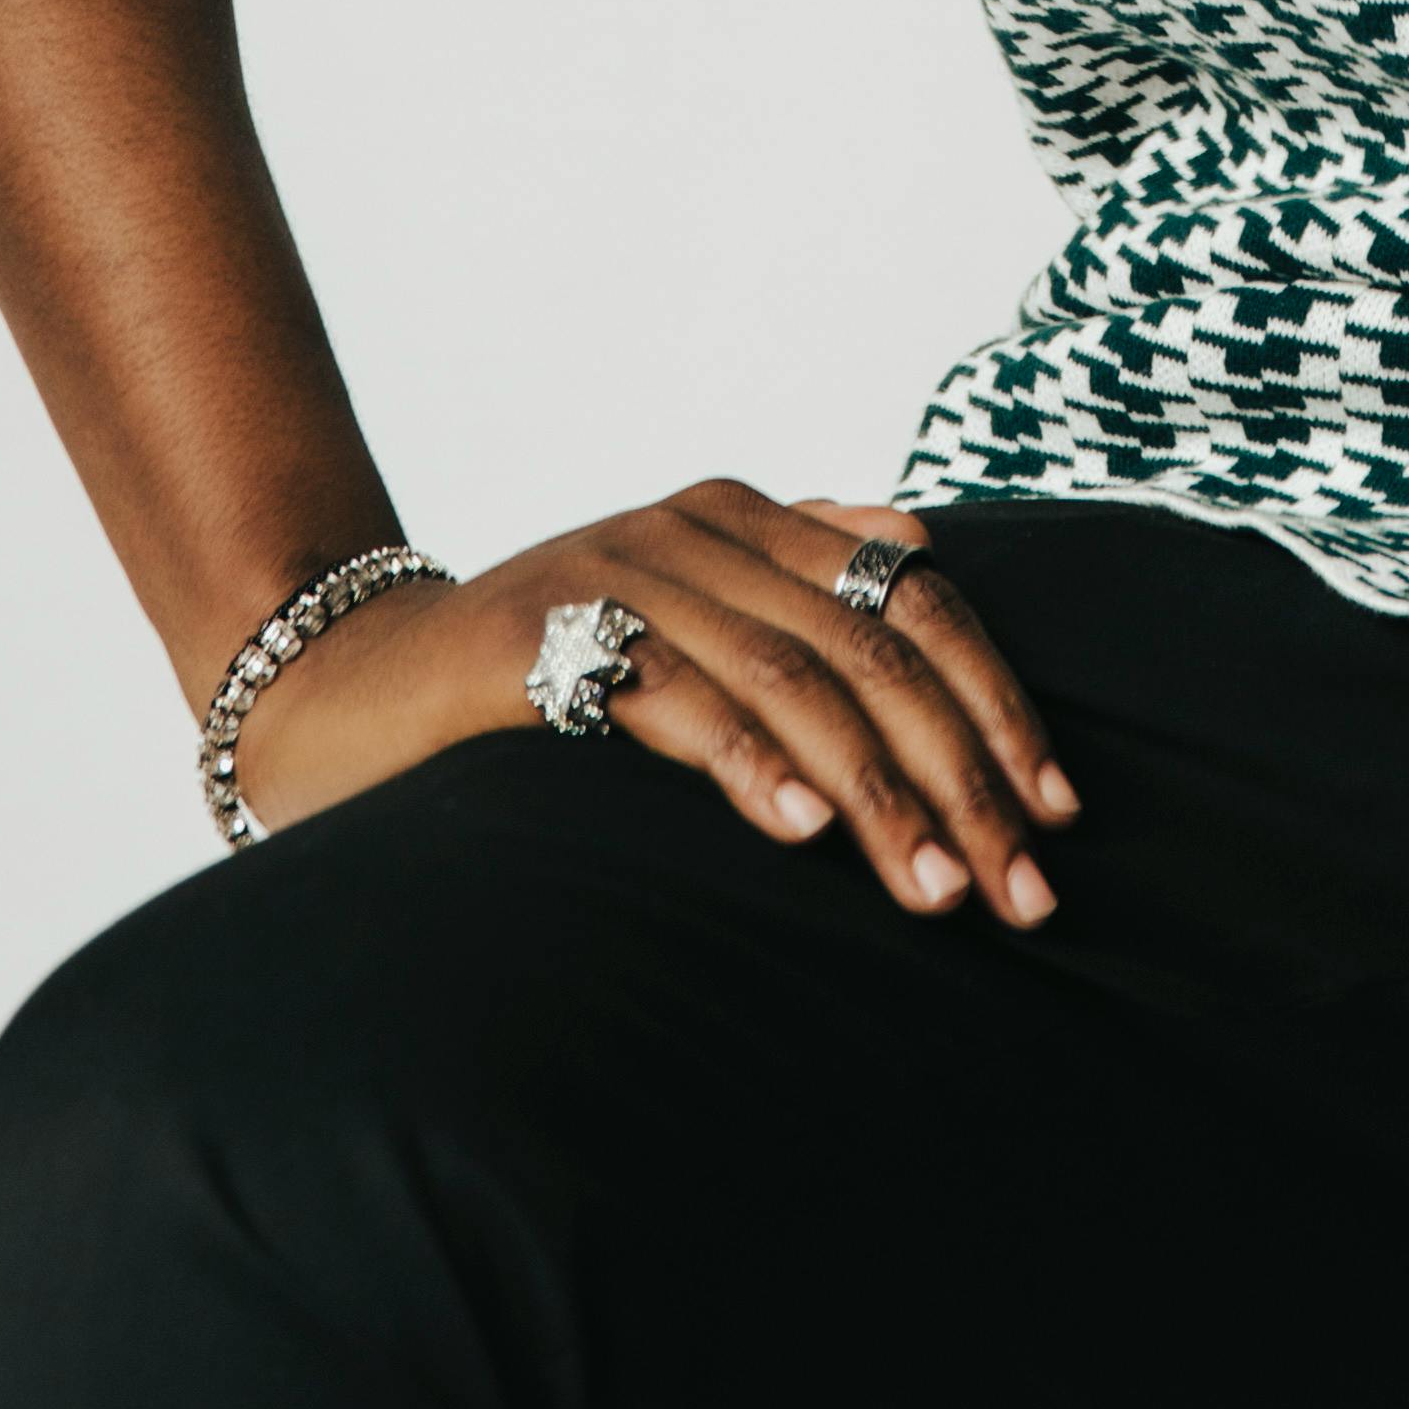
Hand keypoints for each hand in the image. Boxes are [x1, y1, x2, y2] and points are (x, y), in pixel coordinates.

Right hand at [227, 487, 1079, 919]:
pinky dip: (745, 761)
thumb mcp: (684, 613)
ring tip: (934, 890)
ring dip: (876, 794)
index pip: (916, 599)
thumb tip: (920, 547)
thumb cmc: (539, 675)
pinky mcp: (544, 634)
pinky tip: (800, 831)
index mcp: (749, 517)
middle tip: (1022, 889)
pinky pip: (670, 694)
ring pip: (793, 679)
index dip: (998, 701)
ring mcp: (621, 572)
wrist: (349, 686)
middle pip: (874, 648)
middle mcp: (699, 528)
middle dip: (964, 773)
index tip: (1059, 810)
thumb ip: (793, 578)